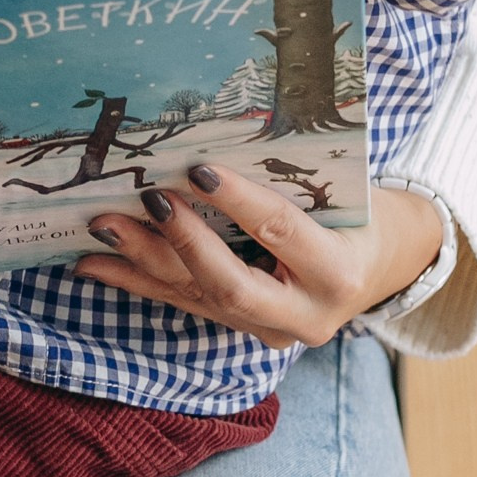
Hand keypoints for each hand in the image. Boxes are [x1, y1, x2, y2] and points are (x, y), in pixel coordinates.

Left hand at [74, 168, 444, 347]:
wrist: (381, 267)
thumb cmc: (360, 214)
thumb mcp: (342, 195)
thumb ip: (287, 181)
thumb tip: (209, 145)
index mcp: (338, 273)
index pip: (281, 232)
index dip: (239, 202)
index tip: (198, 171)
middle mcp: (306, 315)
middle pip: (229, 285)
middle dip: (181, 242)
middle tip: (143, 200)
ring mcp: (271, 331)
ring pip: (196, 298)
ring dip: (141, 262)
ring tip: (100, 226)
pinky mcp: (242, 330)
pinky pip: (183, 304)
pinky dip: (137, 280)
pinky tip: (94, 263)